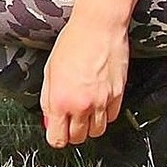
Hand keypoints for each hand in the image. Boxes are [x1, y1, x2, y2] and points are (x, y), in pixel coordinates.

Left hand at [40, 16, 127, 148]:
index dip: (55, 137)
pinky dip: (104, 115)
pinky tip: (98, 102)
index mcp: (61, 100)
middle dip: (72, 132)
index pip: (57, 138)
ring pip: (97, 132)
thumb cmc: (71, 44)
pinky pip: (111, 118)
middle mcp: (82, 105)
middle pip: (78, 138)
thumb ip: (48, 99)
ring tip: (84, 109)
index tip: (56, 131)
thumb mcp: (49, 71)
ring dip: (89, 126)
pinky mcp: (118, 96)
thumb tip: (50, 121)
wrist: (98, 28)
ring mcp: (102, 102)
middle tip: (69, 119)